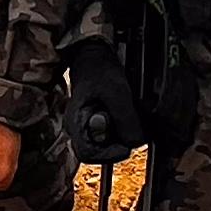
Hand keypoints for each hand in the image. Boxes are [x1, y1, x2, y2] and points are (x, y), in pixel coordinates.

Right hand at [61, 41, 141, 161]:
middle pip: (100, 152)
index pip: (88, 154)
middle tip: (131, 125)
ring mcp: (89, 127)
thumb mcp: (116, 90)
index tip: (126, 146)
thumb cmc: (99, 69)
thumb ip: (125, 118)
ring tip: (129, 113)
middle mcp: (79, 129)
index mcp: (75, 122)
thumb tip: (135, 142)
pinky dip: (124, 128)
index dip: (109, 154)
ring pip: (109, 144)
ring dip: (123, 134)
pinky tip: (128, 113)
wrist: (95, 56)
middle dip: (119, 142)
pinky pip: (114, 135)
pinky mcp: (101, 124)